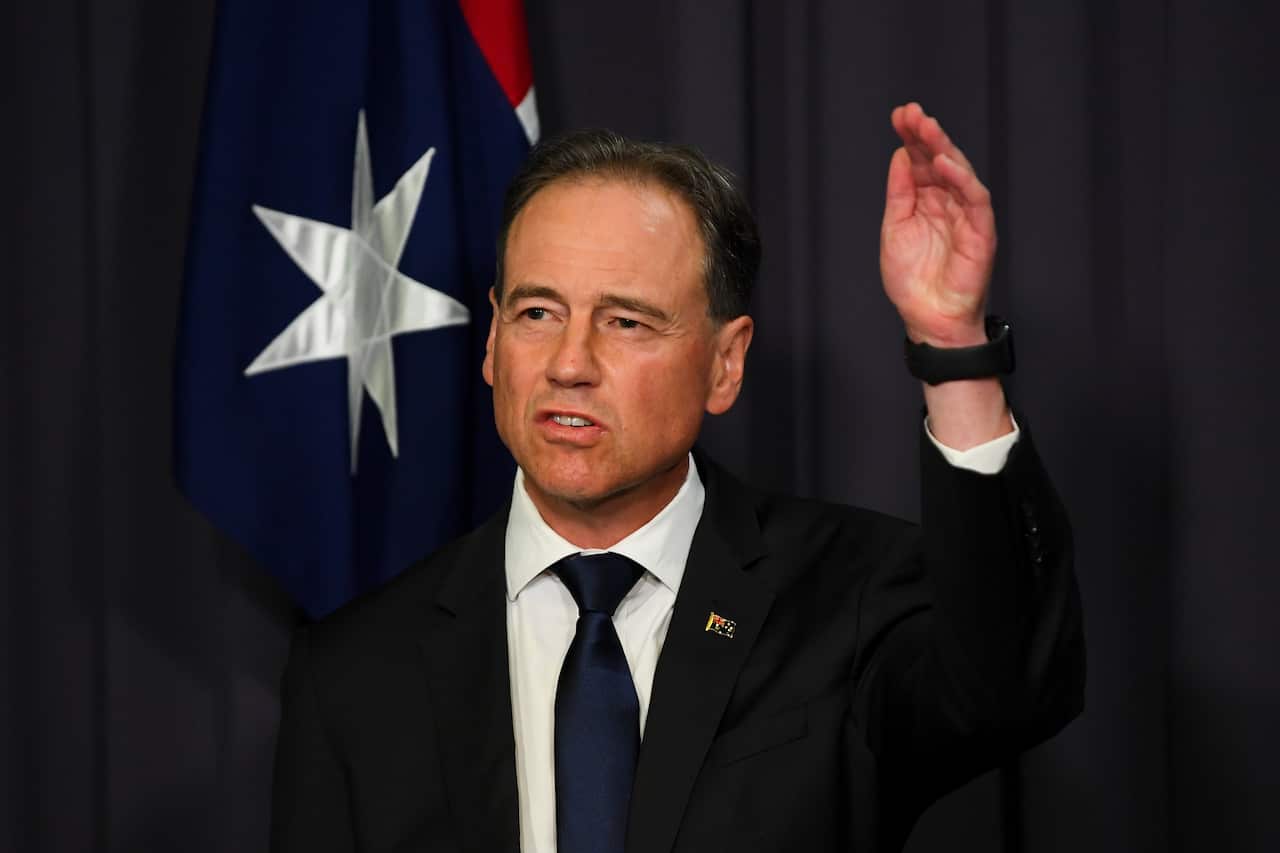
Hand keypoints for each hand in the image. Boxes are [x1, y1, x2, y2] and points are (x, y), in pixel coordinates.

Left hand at [880, 103, 995, 346]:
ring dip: (944, 148)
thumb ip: (900, 193)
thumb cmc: (912, 280)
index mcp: (926, 199)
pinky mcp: (981, 230)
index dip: (911, 137)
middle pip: (940, 159)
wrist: (928, 318)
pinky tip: (945, 163)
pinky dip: (962, 180)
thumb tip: (901, 155)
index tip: (899, 114)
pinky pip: (975, 199)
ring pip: (959, 172)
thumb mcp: (895, 229)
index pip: (921, 160)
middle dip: (926, 134)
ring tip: (927, 127)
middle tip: (911, 112)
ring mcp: (966, 214)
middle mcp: (948, 201)